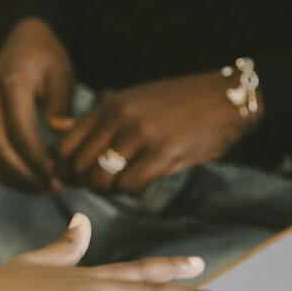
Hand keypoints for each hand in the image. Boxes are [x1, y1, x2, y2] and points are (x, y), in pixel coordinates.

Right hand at [0, 18, 74, 192]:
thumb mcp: (61, 73)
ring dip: (14, 180)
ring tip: (42, 187)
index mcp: (10, 83)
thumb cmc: (46, 59)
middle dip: (27, 176)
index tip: (60, 176)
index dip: (39, 160)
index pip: (20, 132)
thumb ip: (60, 103)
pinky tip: (27, 179)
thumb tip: (60, 133)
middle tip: (53, 187)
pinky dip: (4, 174)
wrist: (20, 43)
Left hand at [55, 71, 259, 195]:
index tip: (76, 179)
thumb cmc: (177, 104)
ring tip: (125, 184)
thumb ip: (99, 122)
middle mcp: (118, 118)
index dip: (63, 170)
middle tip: (103, 185)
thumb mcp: (132, 101)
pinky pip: (131, 186)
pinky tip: (145, 184)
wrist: (229, 97)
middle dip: (85, 184)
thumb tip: (62, 138)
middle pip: (77, 168)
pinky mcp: (164, 152)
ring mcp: (140, 135)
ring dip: (109, 191)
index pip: (63, 147)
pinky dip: (133, 192)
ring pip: (101, 181)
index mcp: (107, 107)